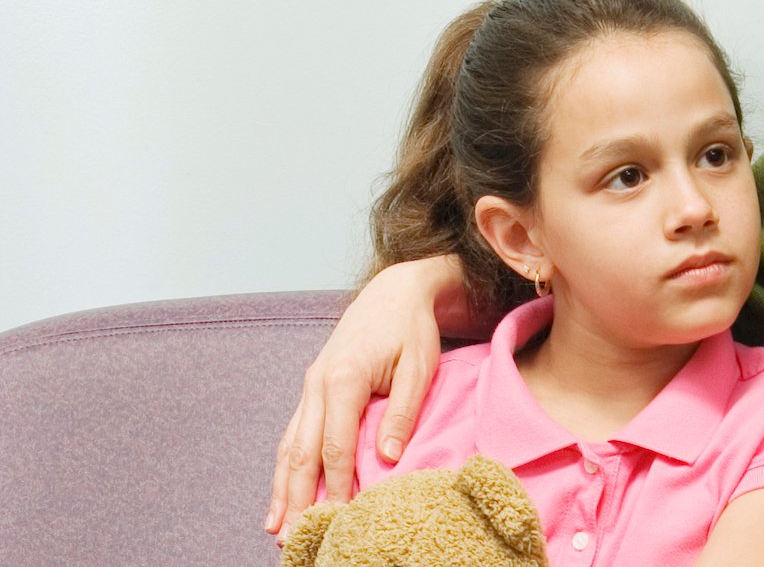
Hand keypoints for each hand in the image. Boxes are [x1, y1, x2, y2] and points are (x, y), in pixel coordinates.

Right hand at [264, 256, 454, 536]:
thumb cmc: (411, 330)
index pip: (335, 444)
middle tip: (294, 538)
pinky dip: (285, 468)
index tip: (339, 517)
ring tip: (277, 528)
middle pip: (302, 452)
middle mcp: (316, 385)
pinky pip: (292, 435)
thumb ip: (402, 411)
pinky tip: (281, 494)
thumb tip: (389, 458)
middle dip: (297, 498)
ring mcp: (309, 387)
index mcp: (343, 378)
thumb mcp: (419, 366)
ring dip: (282, 489)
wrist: (393, 293)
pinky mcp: (310, 390)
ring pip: (289, 447)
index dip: (336, 484)